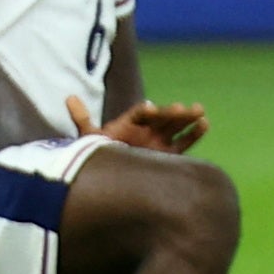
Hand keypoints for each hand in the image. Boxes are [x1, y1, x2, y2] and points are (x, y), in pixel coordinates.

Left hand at [67, 94, 206, 152]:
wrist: (111, 176)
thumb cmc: (102, 154)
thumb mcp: (90, 137)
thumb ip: (83, 119)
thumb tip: (69, 97)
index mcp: (128, 124)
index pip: (137, 114)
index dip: (144, 111)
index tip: (150, 109)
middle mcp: (145, 129)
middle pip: (160, 119)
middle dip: (170, 113)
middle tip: (182, 107)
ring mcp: (159, 140)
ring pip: (175, 127)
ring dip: (187, 119)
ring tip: (199, 110)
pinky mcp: (169, 153)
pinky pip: (184, 142)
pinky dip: (194, 133)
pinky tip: (205, 123)